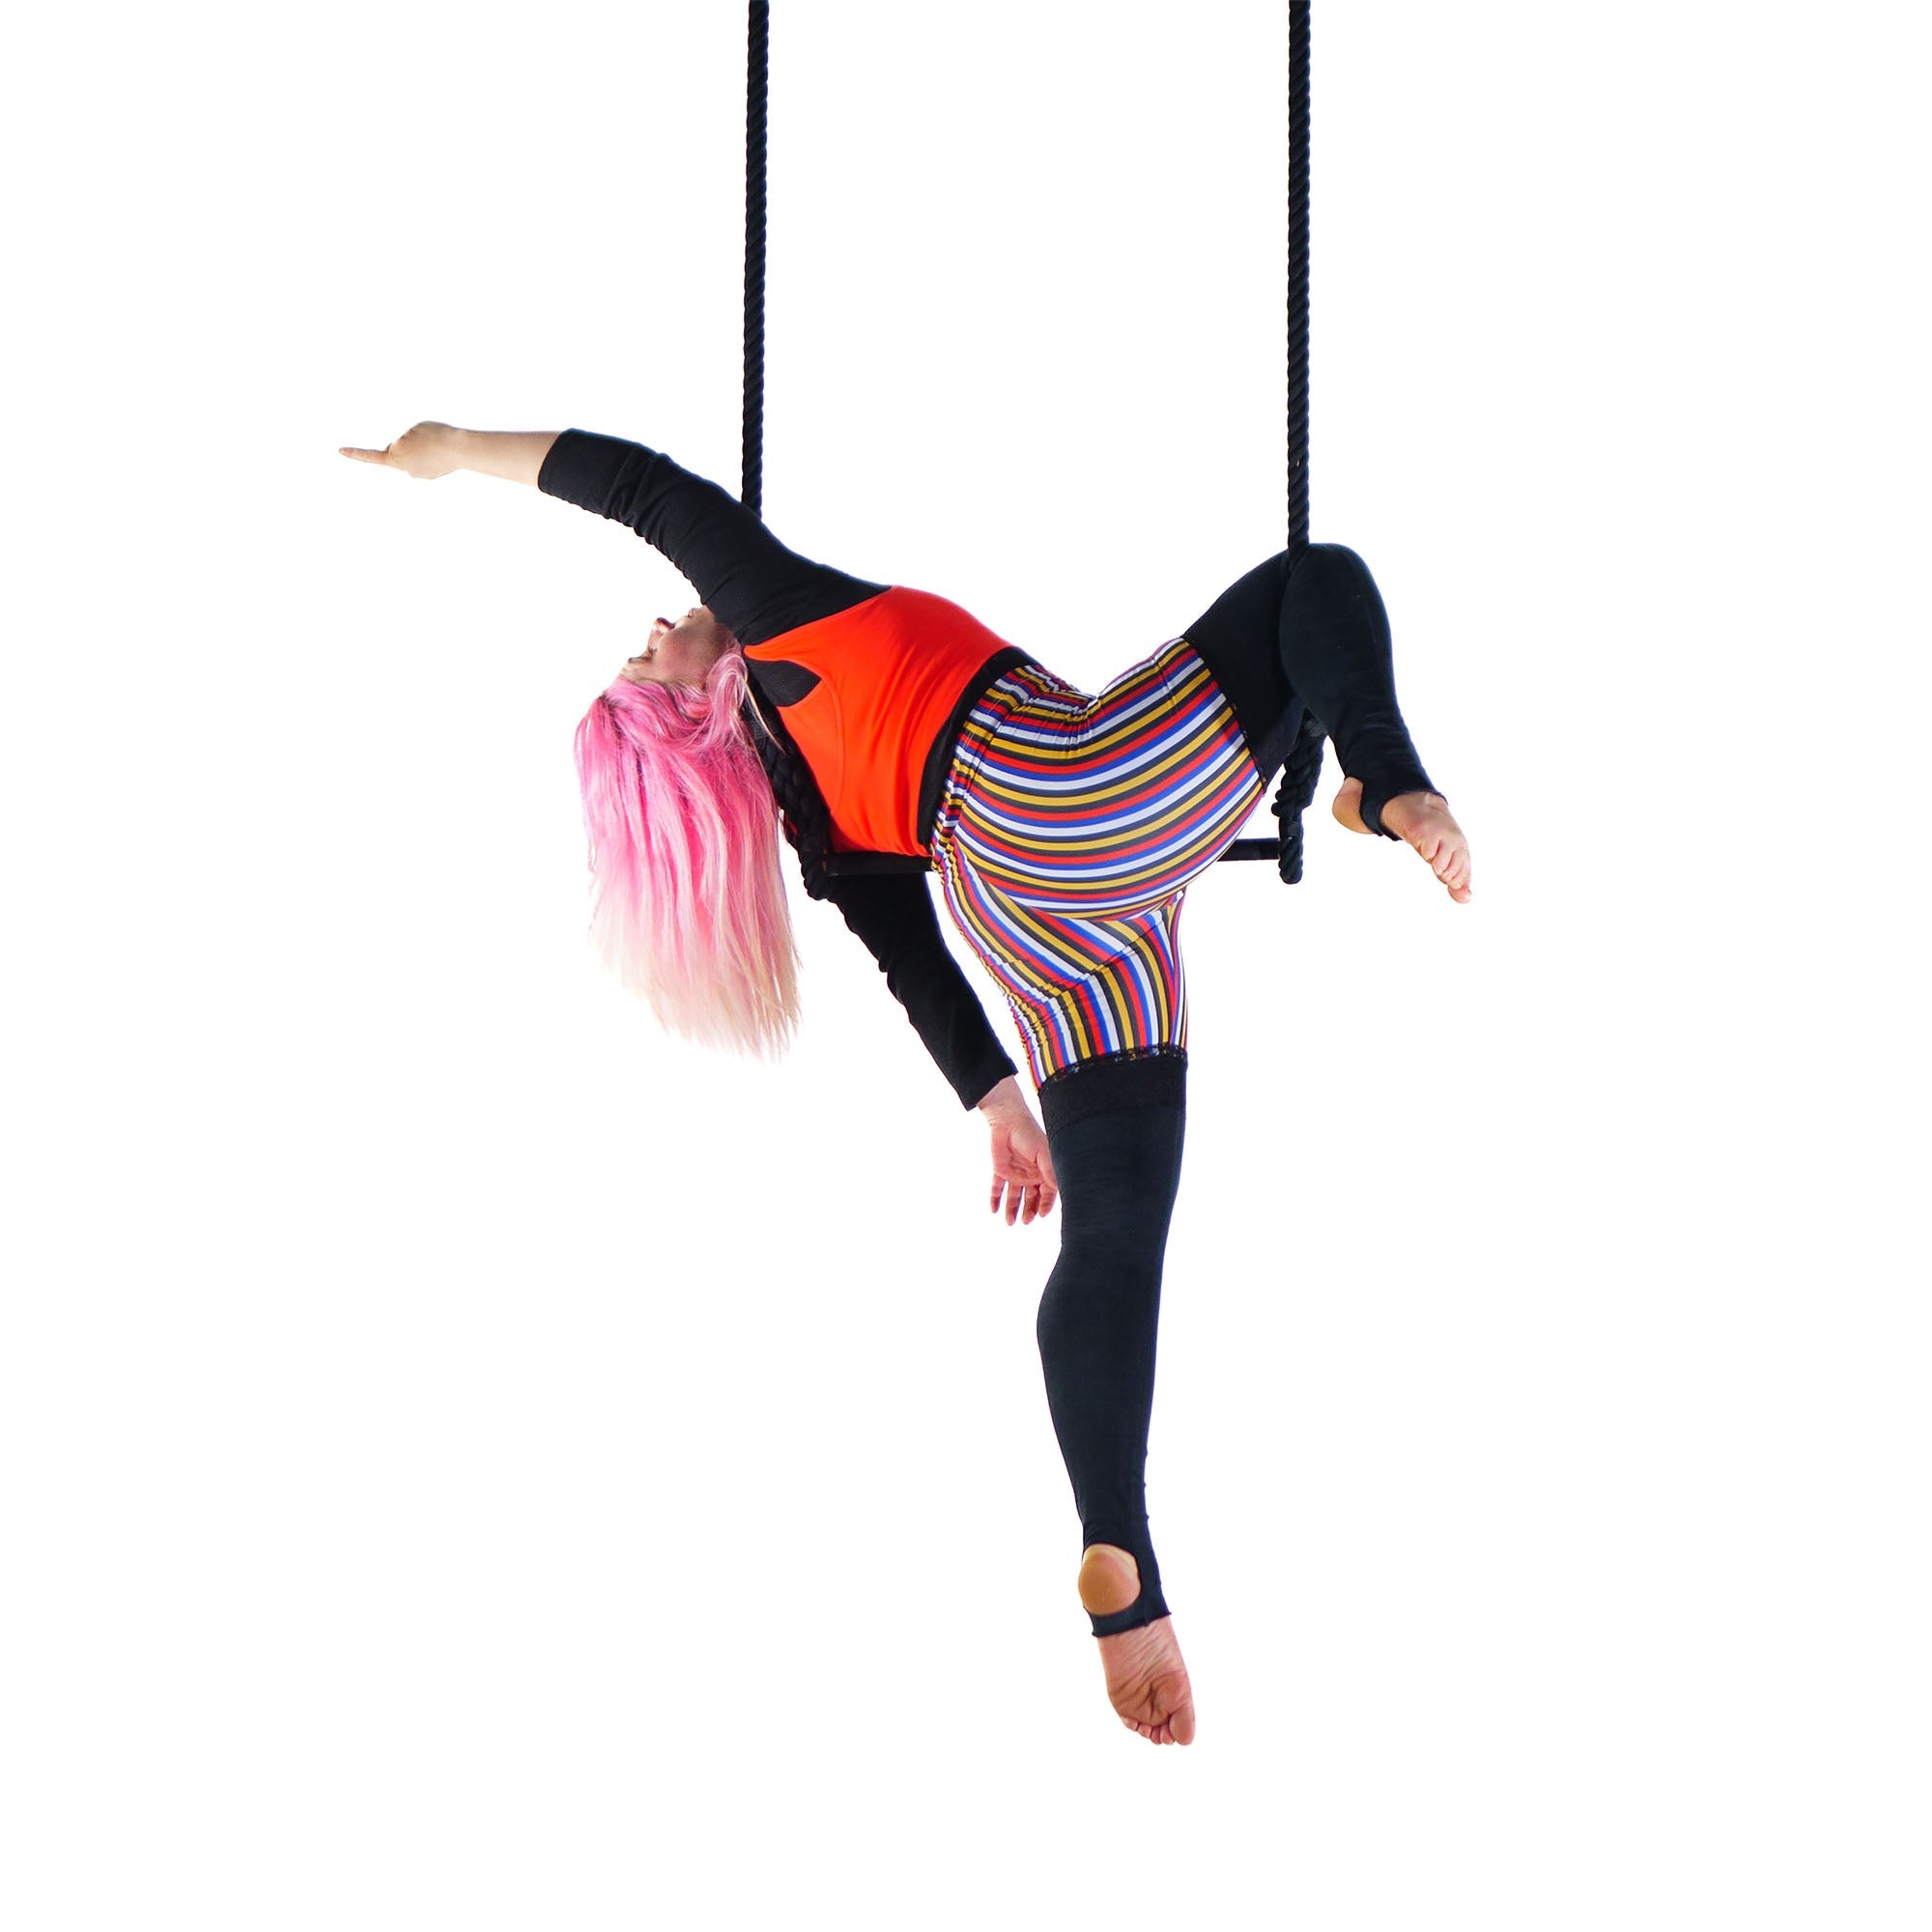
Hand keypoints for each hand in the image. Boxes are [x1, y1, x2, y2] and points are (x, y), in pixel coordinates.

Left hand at [339, 422, 462, 479]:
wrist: (460, 449)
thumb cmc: (434, 435)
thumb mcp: (412, 430)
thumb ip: (402, 441)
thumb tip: (403, 458)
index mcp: (395, 456)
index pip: (371, 455)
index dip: (355, 454)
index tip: (340, 451)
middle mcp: (404, 469)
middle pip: (397, 452)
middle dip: (403, 445)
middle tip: (420, 437)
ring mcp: (417, 474)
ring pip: (412, 457)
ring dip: (419, 450)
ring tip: (435, 443)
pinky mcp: (430, 475)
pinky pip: (424, 462)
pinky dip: (429, 456)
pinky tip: (441, 452)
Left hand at [979, 1079, 1057, 1226]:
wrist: (1007, 1120)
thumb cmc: (1030, 1134)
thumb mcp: (1044, 1154)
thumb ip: (1051, 1172)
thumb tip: (1060, 1191)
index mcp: (1044, 1171)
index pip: (1047, 1193)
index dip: (1046, 1204)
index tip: (1042, 1215)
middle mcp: (1031, 1174)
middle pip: (1031, 1198)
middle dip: (1029, 1211)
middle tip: (1026, 1221)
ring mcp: (1015, 1173)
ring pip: (1015, 1196)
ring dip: (1012, 1209)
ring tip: (1010, 1222)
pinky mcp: (1000, 1170)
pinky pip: (997, 1188)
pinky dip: (995, 1199)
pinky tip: (993, 1210)